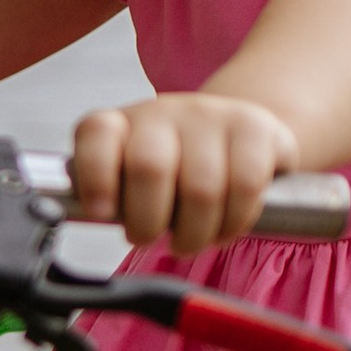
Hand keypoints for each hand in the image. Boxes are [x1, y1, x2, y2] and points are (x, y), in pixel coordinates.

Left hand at [71, 92, 297, 253]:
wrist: (235, 139)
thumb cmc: (174, 174)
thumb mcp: (132, 183)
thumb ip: (112, 197)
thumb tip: (100, 216)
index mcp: (120, 123)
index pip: (96, 133)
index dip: (95, 175)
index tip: (100, 212)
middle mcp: (161, 111)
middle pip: (149, 168)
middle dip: (148, 221)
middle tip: (150, 238)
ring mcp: (209, 113)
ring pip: (201, 188)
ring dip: (195, 233)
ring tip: (190, 240)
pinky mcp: (255, 126)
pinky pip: (246, 185)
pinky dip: (234, 221)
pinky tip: (225, 227)